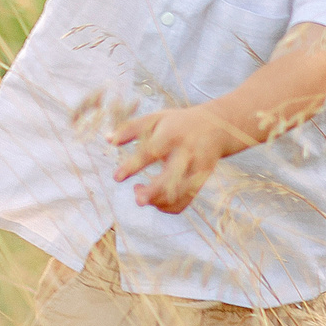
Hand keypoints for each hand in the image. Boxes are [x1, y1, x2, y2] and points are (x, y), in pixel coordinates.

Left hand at [111, 106, 236, 214]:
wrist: (218, 127)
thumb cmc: (179, 122)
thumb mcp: (156, 118)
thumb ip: (131, 128)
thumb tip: (107, 139)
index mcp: (172, 135)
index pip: (151, 152)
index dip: (133, 166)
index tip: (116, 177)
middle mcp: (187, 154)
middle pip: (171, 178)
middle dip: (154, 192)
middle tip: (137, 199)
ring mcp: (197, 170)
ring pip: (179, 194)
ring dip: (157, 201)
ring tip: (139, 193)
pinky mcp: (201, 182)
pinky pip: (184, 202)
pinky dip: (167, 207)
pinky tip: (154, 200)